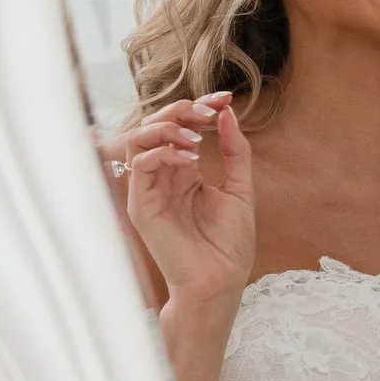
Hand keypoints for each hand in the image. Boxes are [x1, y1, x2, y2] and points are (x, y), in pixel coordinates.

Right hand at [105, 94, 255, 307]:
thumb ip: (235, 151)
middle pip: (155, 126)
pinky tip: (190, 159)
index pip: (181, 128)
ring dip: (167, 127)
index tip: (224, 98)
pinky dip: (163, 151)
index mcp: (184, 173)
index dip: (199, 107)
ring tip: (196, 136)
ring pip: (140, 138)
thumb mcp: (239, 189)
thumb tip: (228, 113)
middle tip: (210, 110)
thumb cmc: (228, 245)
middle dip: (182, 110)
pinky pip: (140, 164)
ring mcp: (149, 190)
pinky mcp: (141, 205)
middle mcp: (162, 178)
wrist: (219, 282)